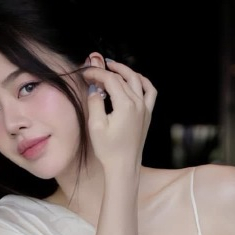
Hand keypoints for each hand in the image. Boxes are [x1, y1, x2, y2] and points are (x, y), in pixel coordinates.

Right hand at [82, 57, 156, 173]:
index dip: (96, 73)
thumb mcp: (95, 126)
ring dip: (125, 71)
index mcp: (125, 105)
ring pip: (137, 80)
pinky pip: (150, 92)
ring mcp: (145, 109)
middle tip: (93, 72)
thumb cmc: (109, 150)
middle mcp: (138, 104)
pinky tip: (135, 79)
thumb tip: (95, 89)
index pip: (110, 79)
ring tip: (112, 67)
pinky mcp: (147, 115)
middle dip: (106, 72)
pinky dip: (143, 82)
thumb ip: (95, 102)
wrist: (123, 166)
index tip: (84, 73)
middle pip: (122, 78)